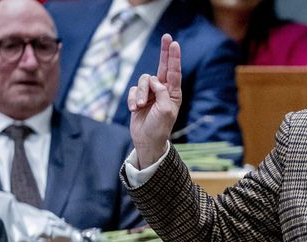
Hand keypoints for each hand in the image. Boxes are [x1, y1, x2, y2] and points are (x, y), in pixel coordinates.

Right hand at [128, 34, 182, 167]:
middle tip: (167, 36)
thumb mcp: (165, 110)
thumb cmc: (159, 127)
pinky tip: (134, 110)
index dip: (173, 58)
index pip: (173, 72)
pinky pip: (133, 90)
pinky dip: (132, 99)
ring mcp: (150, 93)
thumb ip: (162, 93)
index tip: (175, 44)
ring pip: (143, 80)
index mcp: (173, 94)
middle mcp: (163, 91)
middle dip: (164, 52)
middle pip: (162, 67)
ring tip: (139, 106)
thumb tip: (154, 80)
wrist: (147, 140)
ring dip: (139, 93)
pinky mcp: (138, 97)